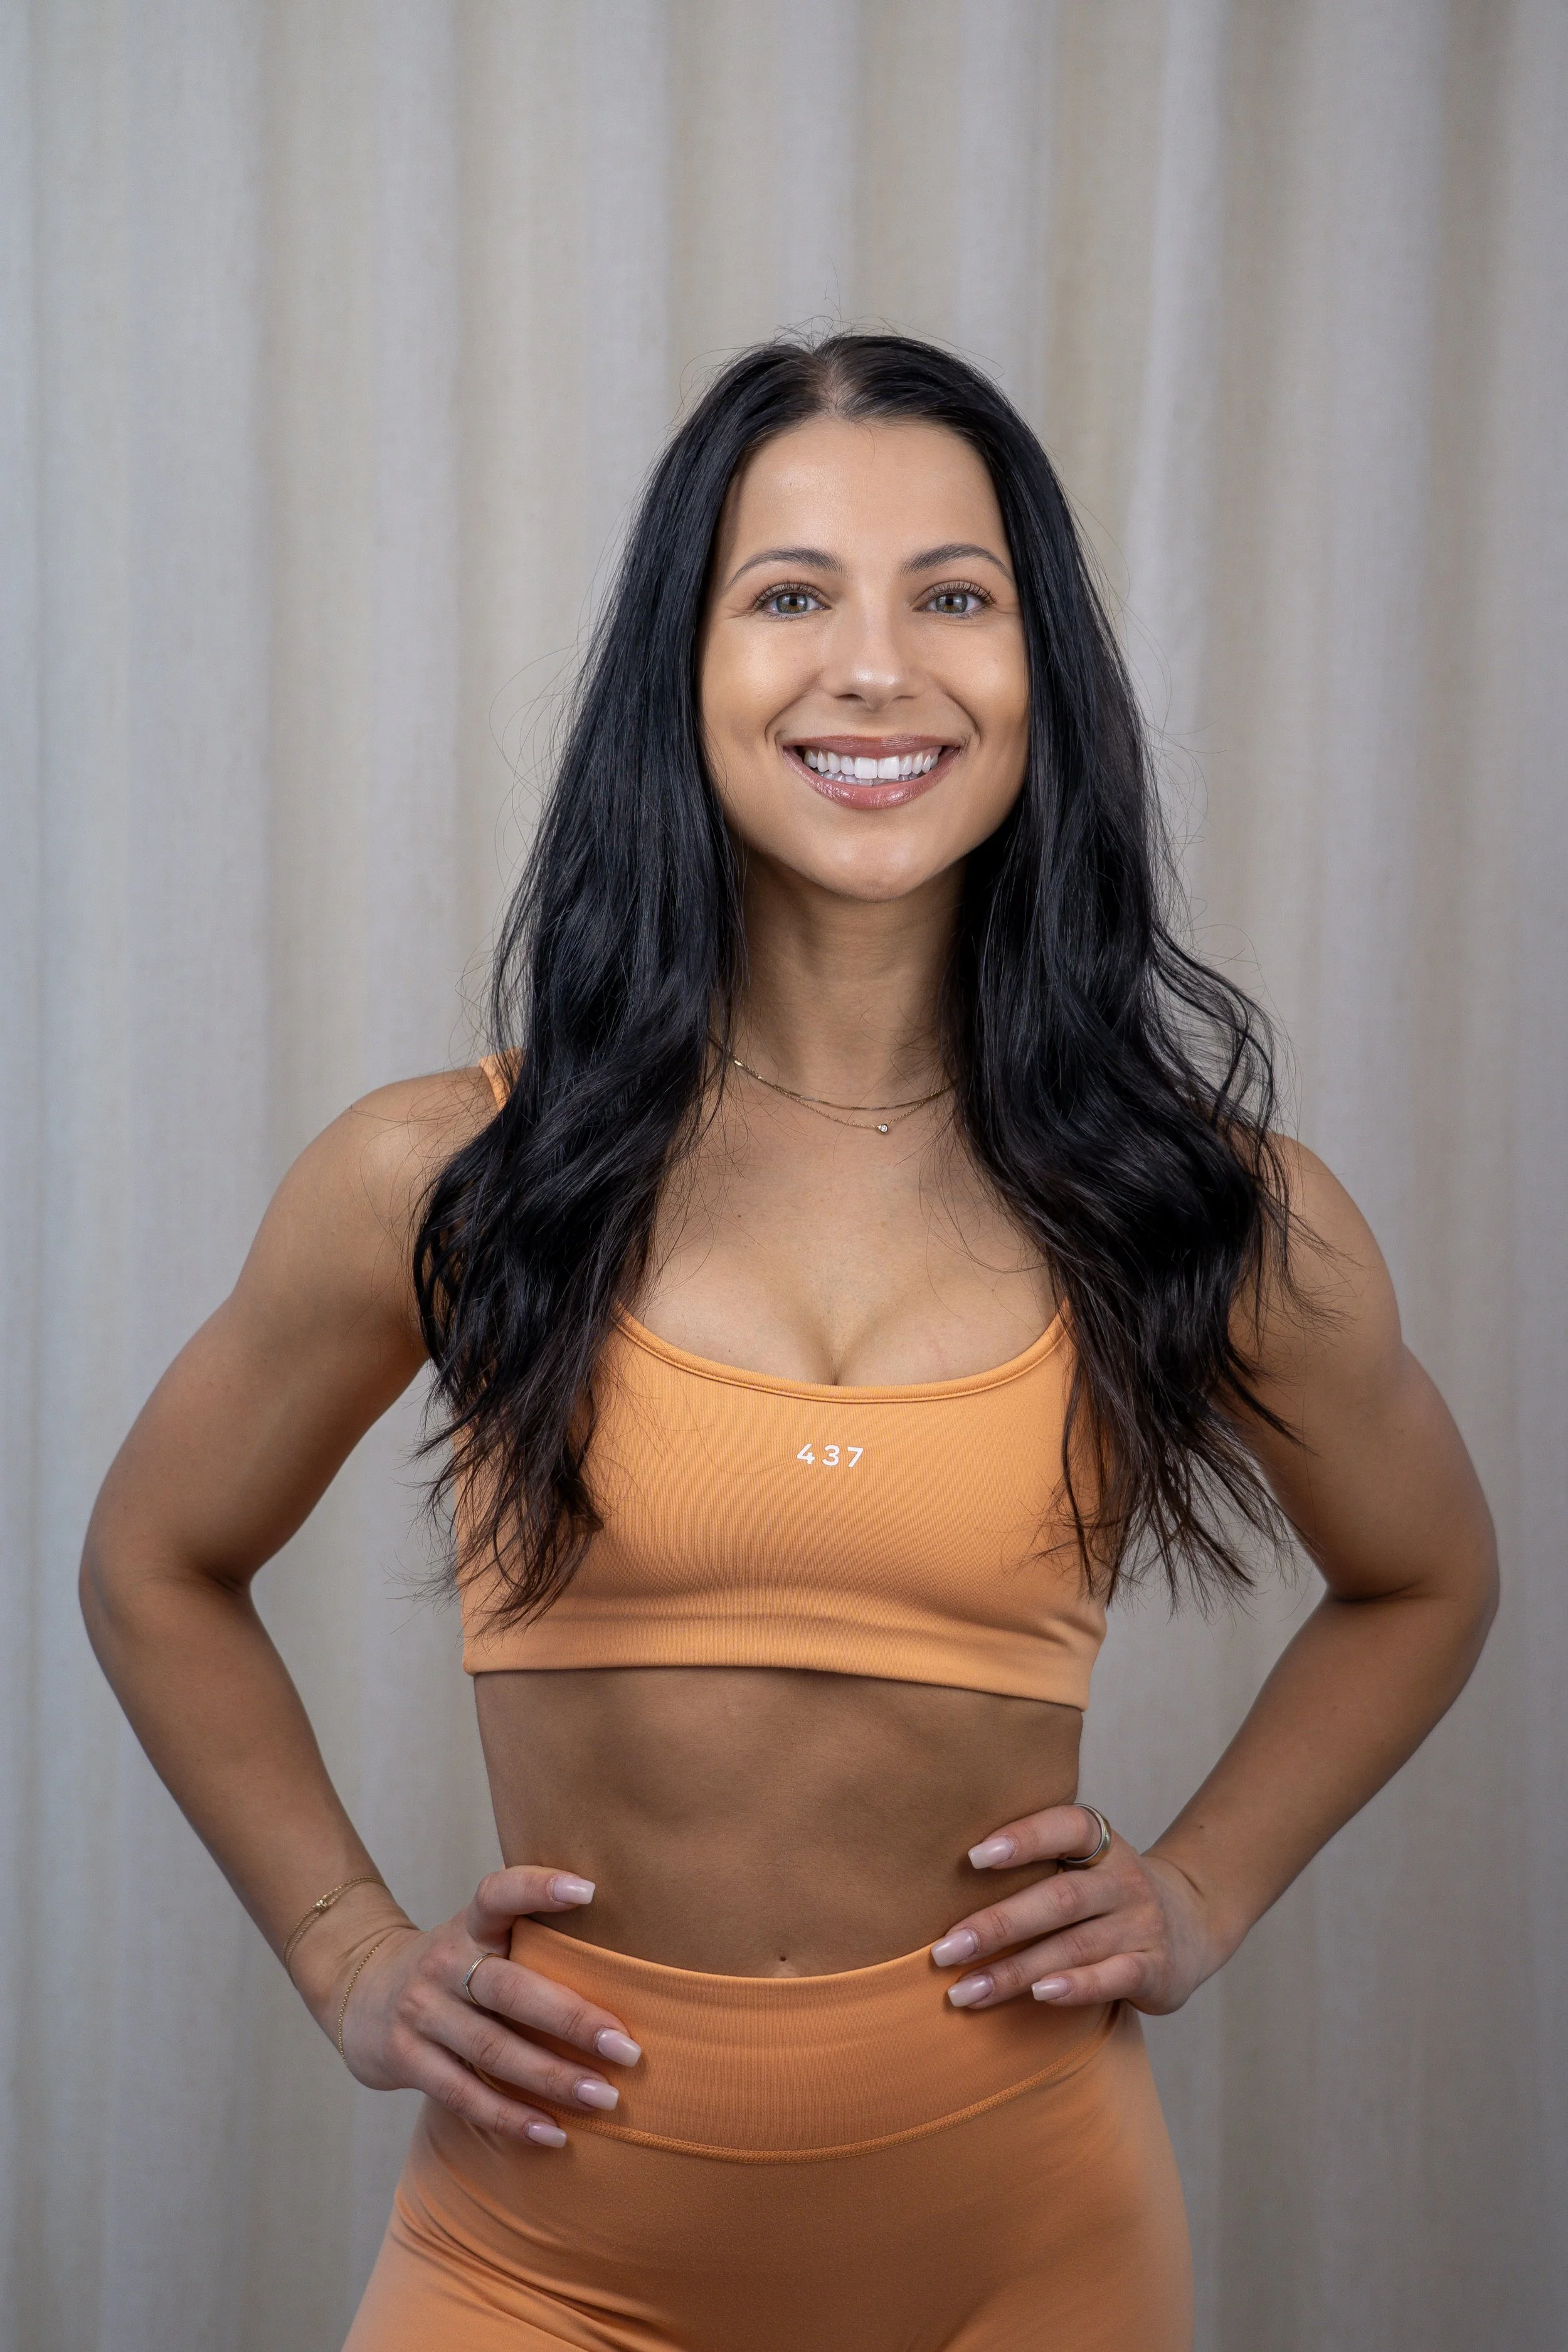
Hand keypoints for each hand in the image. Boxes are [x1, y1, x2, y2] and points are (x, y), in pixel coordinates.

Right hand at [333, 1866, 642, 2148]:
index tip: (589, 1890)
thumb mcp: (480, 1938)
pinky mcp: (404, 2059)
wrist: (361, 1991)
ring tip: (605, 2098)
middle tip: (627, 2049)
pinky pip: (463, 2094)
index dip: (538, 1887)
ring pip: (491, 2049)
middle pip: (509, 1989)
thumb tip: (629, 1964)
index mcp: (469, 1926)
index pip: (498, 1894)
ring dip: (552, 2078)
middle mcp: (443, 1964)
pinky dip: (510, 2117)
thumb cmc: (454, 1967)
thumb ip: (532, 1941)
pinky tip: (554, 2134)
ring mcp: (419, 2012)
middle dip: (572, 2020)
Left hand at [928, 1805, 1224, 2015]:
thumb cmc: (1105, 1892)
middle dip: (996, 1925)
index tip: (973, 1856)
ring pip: (1073, 1945)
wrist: (1191, 1922)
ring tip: (965, 1991)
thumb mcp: (1082, 1864)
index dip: (1022, 1837)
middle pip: (1057, 1898)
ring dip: (1015, 1971)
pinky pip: (1113, 1975)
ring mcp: (1142, 1922)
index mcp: (1100, 1843)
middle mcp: (1123, 1878)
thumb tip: (939, 1881)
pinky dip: (1075, 1986)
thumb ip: (1033, 1865)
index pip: (1065, 1827)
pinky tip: (1039, 1995)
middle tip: (944, 1950)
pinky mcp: (1155, 1966)